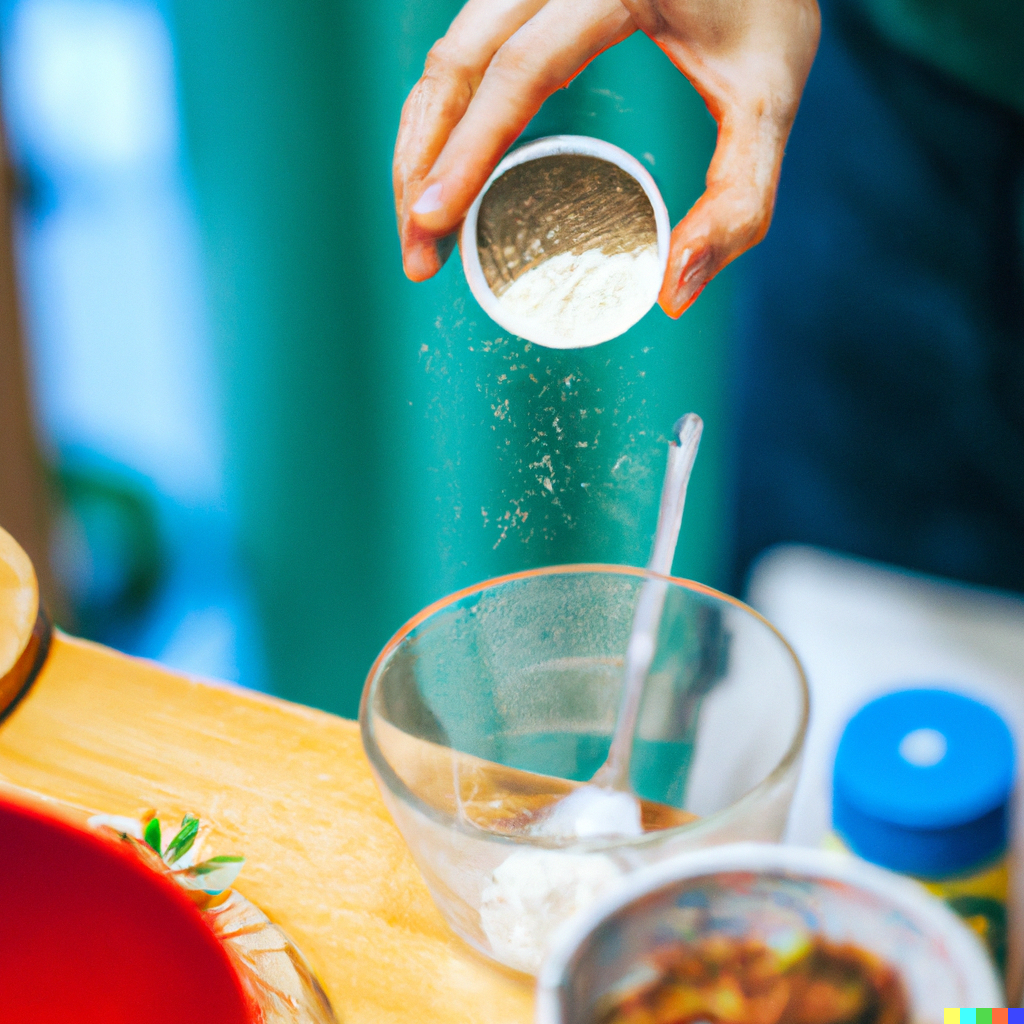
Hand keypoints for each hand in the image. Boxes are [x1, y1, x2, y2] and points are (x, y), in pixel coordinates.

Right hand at [393, 0, 819, 316]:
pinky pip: (466, 52)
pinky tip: (443, 174)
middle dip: (422, 164)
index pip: (520, 69)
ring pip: (448, 54)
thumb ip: (738, 200)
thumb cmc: (768, 9)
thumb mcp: (771, 100)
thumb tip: (674, 296)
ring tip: (420, 228)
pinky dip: (444, 118)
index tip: (433, 223)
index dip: (467, 151)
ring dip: (421, 143)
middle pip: (458, 61)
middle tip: (417, 255)